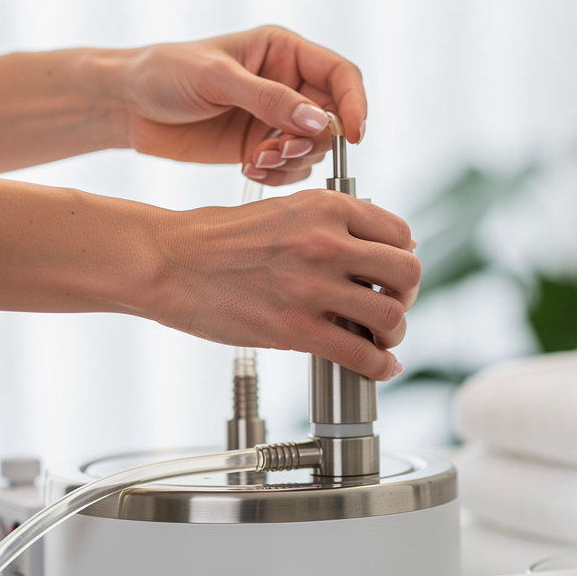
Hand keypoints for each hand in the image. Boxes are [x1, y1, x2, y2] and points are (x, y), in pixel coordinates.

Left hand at [118, 26, 366, 185]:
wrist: (128, 106)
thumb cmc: (165, 73)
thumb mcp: (217, 79)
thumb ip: (269, 99)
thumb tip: (320, 121)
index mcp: (283, 52)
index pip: (340, 75)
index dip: (354, 104)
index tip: (354, 136)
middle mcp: (286, 85)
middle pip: (333, 119)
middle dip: (313, 142)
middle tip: (279, 151)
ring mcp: (274, 119)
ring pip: (313, 150)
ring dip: (291, 162)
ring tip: (255, 160)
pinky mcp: (260, 147)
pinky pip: (290, 169)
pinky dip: (277, 175)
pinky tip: (248, 167)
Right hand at [146, 190, 418, 379]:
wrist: (169, 260)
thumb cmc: (218, 238)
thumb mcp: (284, 210)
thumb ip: (330, 224)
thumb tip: (376, 252)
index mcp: (326, 207)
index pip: (399, 233)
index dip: (402, 258)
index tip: (392, 276)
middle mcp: (326, 242)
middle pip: (407, 273)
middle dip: (406, 296)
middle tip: (390, 308)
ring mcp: (312, 287)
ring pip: (392, 316)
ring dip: (394, 335)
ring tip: (381, 341)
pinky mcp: (295, 329)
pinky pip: (361, 354)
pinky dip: (381, 367)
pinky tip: (379, 369)